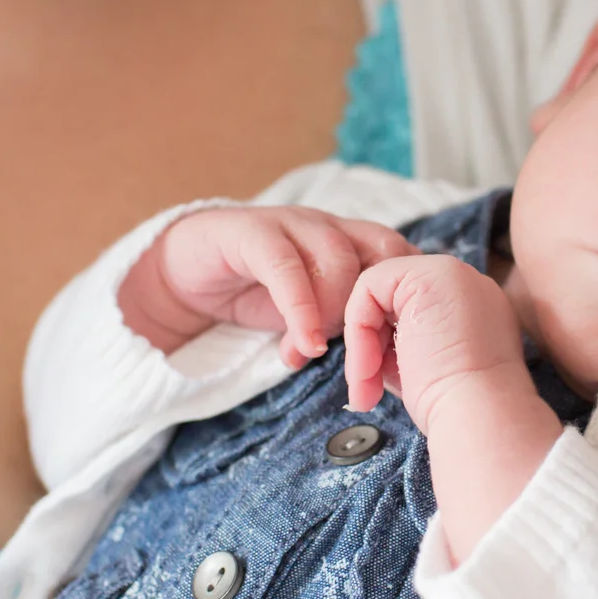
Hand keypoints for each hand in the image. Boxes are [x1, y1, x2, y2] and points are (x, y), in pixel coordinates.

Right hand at [120, 207, 416, 364]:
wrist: (185, 274)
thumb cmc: (255, 294)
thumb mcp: (308, 314)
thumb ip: (338, 328)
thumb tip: (367, 374)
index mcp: (348, 240)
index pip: (398, 254)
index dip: (409, 292)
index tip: (412, 335)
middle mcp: (326, 226)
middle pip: (380, 251)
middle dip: (377, 304)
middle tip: (359, 347)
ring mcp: (290, 224)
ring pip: (337, 257)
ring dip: (335, 312)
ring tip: (317, 347)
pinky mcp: (250, 233)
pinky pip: (284, 266)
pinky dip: (300, 309)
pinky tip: (304, 343)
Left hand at [341, 254, 530, 435]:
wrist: (480, 417)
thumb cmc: (456, 410)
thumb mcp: (429, 370)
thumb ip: (409, 346)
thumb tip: (374, 345)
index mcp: (476, 311)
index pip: (413, 312)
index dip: (388, 347)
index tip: (381, 386)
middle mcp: (468, 285)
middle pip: (394, 301)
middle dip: (371, 347)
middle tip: (367, 393)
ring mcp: (452, 274)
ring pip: (378, 294)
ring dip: (362, 346)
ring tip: (367, 391)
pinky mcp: (428, 275)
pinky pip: (369, 287)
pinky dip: (358, 331)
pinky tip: (367, 370)